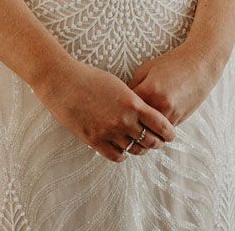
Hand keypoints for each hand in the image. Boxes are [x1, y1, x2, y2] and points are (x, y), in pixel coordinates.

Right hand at [34, 58, 175, 161]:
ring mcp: (108, 132)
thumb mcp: (119, 85)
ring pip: (133, 150)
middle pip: (149, 141)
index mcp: (132, 103)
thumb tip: (145, 112)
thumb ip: (134, 101)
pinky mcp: (94, 141)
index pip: (160, 124)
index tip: (171, 134)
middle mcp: (123, 120)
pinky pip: (116, 156)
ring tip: (139, 145)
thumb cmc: (91, 78)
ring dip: (138, 149)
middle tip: (156, 142)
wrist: (63, 82)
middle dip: (156, 142)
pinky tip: (122, 148)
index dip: (168, 132)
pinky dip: (122, 154)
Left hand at [127, 41, 222, 139]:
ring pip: (151, 133)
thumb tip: (121, 100)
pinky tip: (150, 127)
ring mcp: (171, 114)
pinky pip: (163, 131)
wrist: (200, 64)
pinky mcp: (180, 120)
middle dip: (129, 127)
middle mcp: (159, 105)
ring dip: (143, 133)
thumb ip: (134, 85)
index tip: (113, 113)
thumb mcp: (147, 68)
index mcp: (148, 90)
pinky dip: (156, 131)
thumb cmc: (172, 63)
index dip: (118, 112)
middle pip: (137, 126)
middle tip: (121, 127)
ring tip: (134, 131)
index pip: (126, 110)